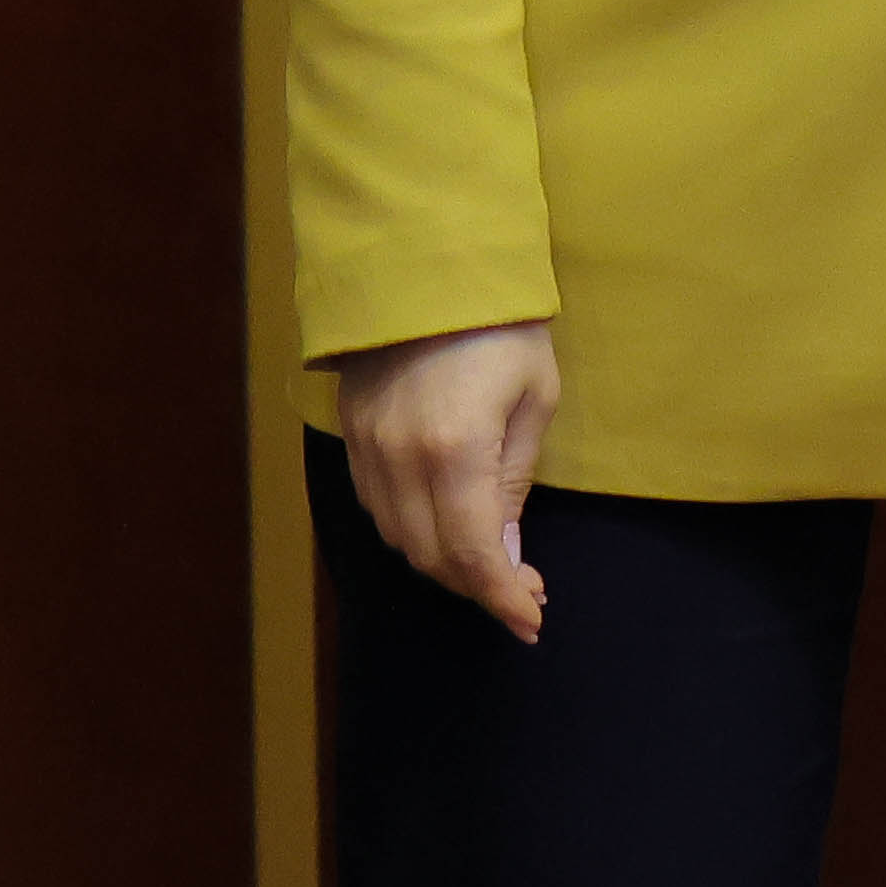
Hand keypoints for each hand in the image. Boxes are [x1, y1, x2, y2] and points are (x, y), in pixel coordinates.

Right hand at [331, 322, 560, 640]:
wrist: (426, 264)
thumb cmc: (502, 324)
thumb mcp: (534, 397)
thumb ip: (514, 480)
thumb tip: (503, 552)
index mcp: (453, 449)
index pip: (471, 553)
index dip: (501, 597)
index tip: (530, 621)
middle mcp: (397, 459)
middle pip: (429, 557)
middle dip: (477, 586)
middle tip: (523, 592)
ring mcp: (366, 449)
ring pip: (397, 538)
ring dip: (443, 563)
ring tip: (493, 565)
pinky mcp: (351, 437)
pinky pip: (376, 507)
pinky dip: (412, 531)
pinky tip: (447, 527)